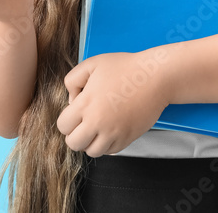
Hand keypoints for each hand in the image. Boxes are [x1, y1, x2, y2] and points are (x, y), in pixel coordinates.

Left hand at [56, 51, 171, 156]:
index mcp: (86, 104)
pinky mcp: (127, 139)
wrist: (155, 77)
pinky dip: (107, 144)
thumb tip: (71, 101)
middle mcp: (98, 122)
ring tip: (97, 127)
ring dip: (91, 142)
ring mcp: (114, 133)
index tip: (75, 112)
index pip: (63, 126)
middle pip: (74, 144)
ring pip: (92, 152)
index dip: (67, 119)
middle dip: (75, 134)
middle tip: (84, 122)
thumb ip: (73, 80)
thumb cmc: (124, 67)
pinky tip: (110, 129)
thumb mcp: (92, 64)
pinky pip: (110, 151)